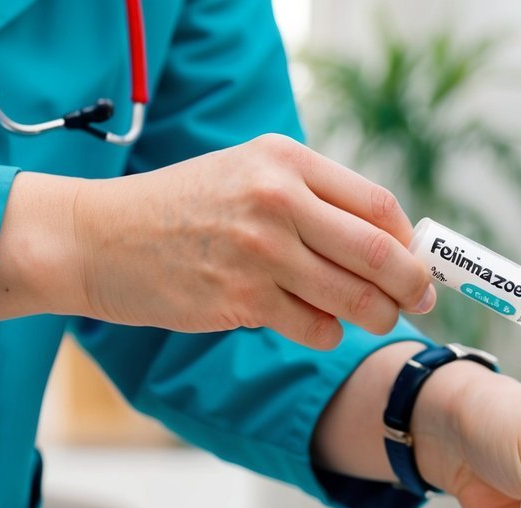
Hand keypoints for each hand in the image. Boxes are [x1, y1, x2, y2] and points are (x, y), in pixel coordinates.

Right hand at [0, 134, 435, 347]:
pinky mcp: (241, 300)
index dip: (409, 242)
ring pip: (354, 299)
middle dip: (411, 286)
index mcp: (286, 161)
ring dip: (375, 316)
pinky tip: (313, 323)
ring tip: (373, 317)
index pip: (379, 206)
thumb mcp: (250, 173)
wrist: (100, 238)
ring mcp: (259, 253)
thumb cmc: (186, 208)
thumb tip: (393, 243)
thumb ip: (316, 199)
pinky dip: (326, 333)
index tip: (418, 262)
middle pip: (379, 254)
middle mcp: (277, 200)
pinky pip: (316, 328)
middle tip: (420, 301)